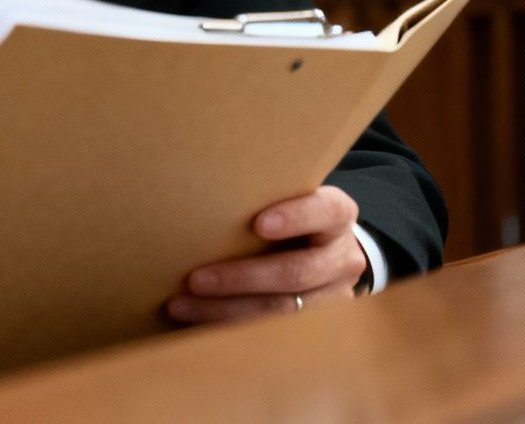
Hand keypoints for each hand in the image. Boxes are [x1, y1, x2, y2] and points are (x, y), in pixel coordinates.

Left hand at [164, 185, 365, 323]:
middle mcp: (342, 257)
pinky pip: (273, 333)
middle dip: (242, 277)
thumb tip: (197, 191)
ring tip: (181, 305)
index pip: (325, 211)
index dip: (295, 217)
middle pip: (297, 272)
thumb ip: (261, 198)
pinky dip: (231, 327)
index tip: (258, 224)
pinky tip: (196, 322)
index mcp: (336, 215)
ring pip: (282, 311)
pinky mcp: (318, 326)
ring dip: (227, 310)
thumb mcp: (287, 200)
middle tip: (195, 279)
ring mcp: (336, 296)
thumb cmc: (290, 218)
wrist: (326, 253)